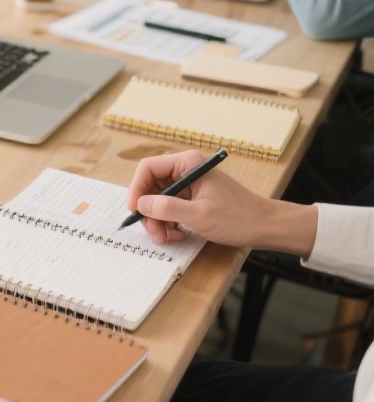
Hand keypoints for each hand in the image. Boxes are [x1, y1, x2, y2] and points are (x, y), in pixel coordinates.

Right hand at [126, 151, 316, 255]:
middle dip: (149, 211)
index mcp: (188, 164)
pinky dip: (168, 223)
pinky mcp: (192, 198)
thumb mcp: (199, 215)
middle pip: (151, 187)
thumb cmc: (238, 217)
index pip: (148, 168)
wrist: (266, 227)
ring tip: (168, 237)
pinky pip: (169, 208)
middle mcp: (186, 171)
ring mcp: (189, 185)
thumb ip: (167, 208)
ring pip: (158, 200)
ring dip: (158, 221)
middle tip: (155, 232)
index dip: (136, 189)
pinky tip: (178, 235)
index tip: (135, 210)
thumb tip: (140, 204)